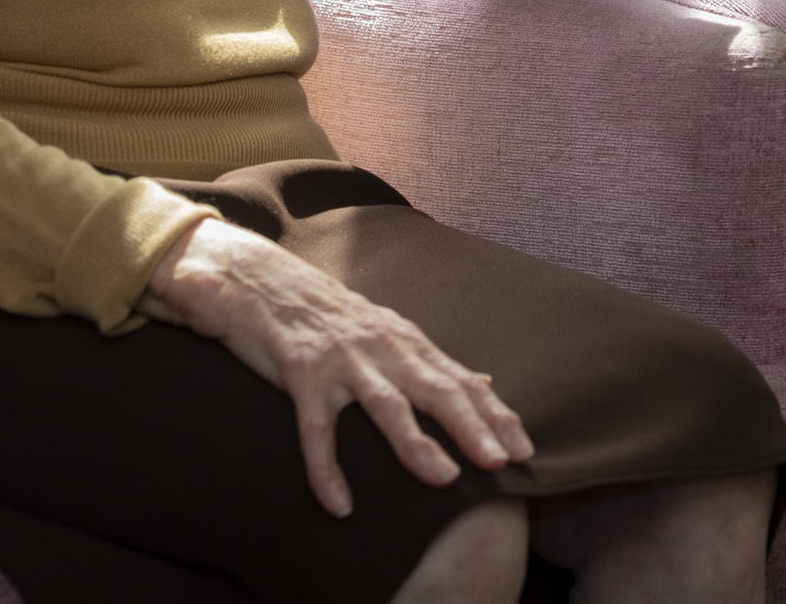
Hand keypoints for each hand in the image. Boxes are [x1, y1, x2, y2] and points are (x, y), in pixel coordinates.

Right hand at [142, 216, 533, 517]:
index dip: (494, 415)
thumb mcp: (388, 331)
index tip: (524, 449)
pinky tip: (340, 504)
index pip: (460, 381)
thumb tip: (484, 382)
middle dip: (472, 427)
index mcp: (406, 341)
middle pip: (436, 389)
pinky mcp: (301, 372)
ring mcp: (343, 359)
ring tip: (443, 479)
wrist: (260, 281)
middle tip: (501, 463)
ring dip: (416, 443)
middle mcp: (382, 347)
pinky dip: (327, 468)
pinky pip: (317, 428)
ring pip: (386, 403)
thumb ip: (433, 362)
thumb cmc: (328, 314)